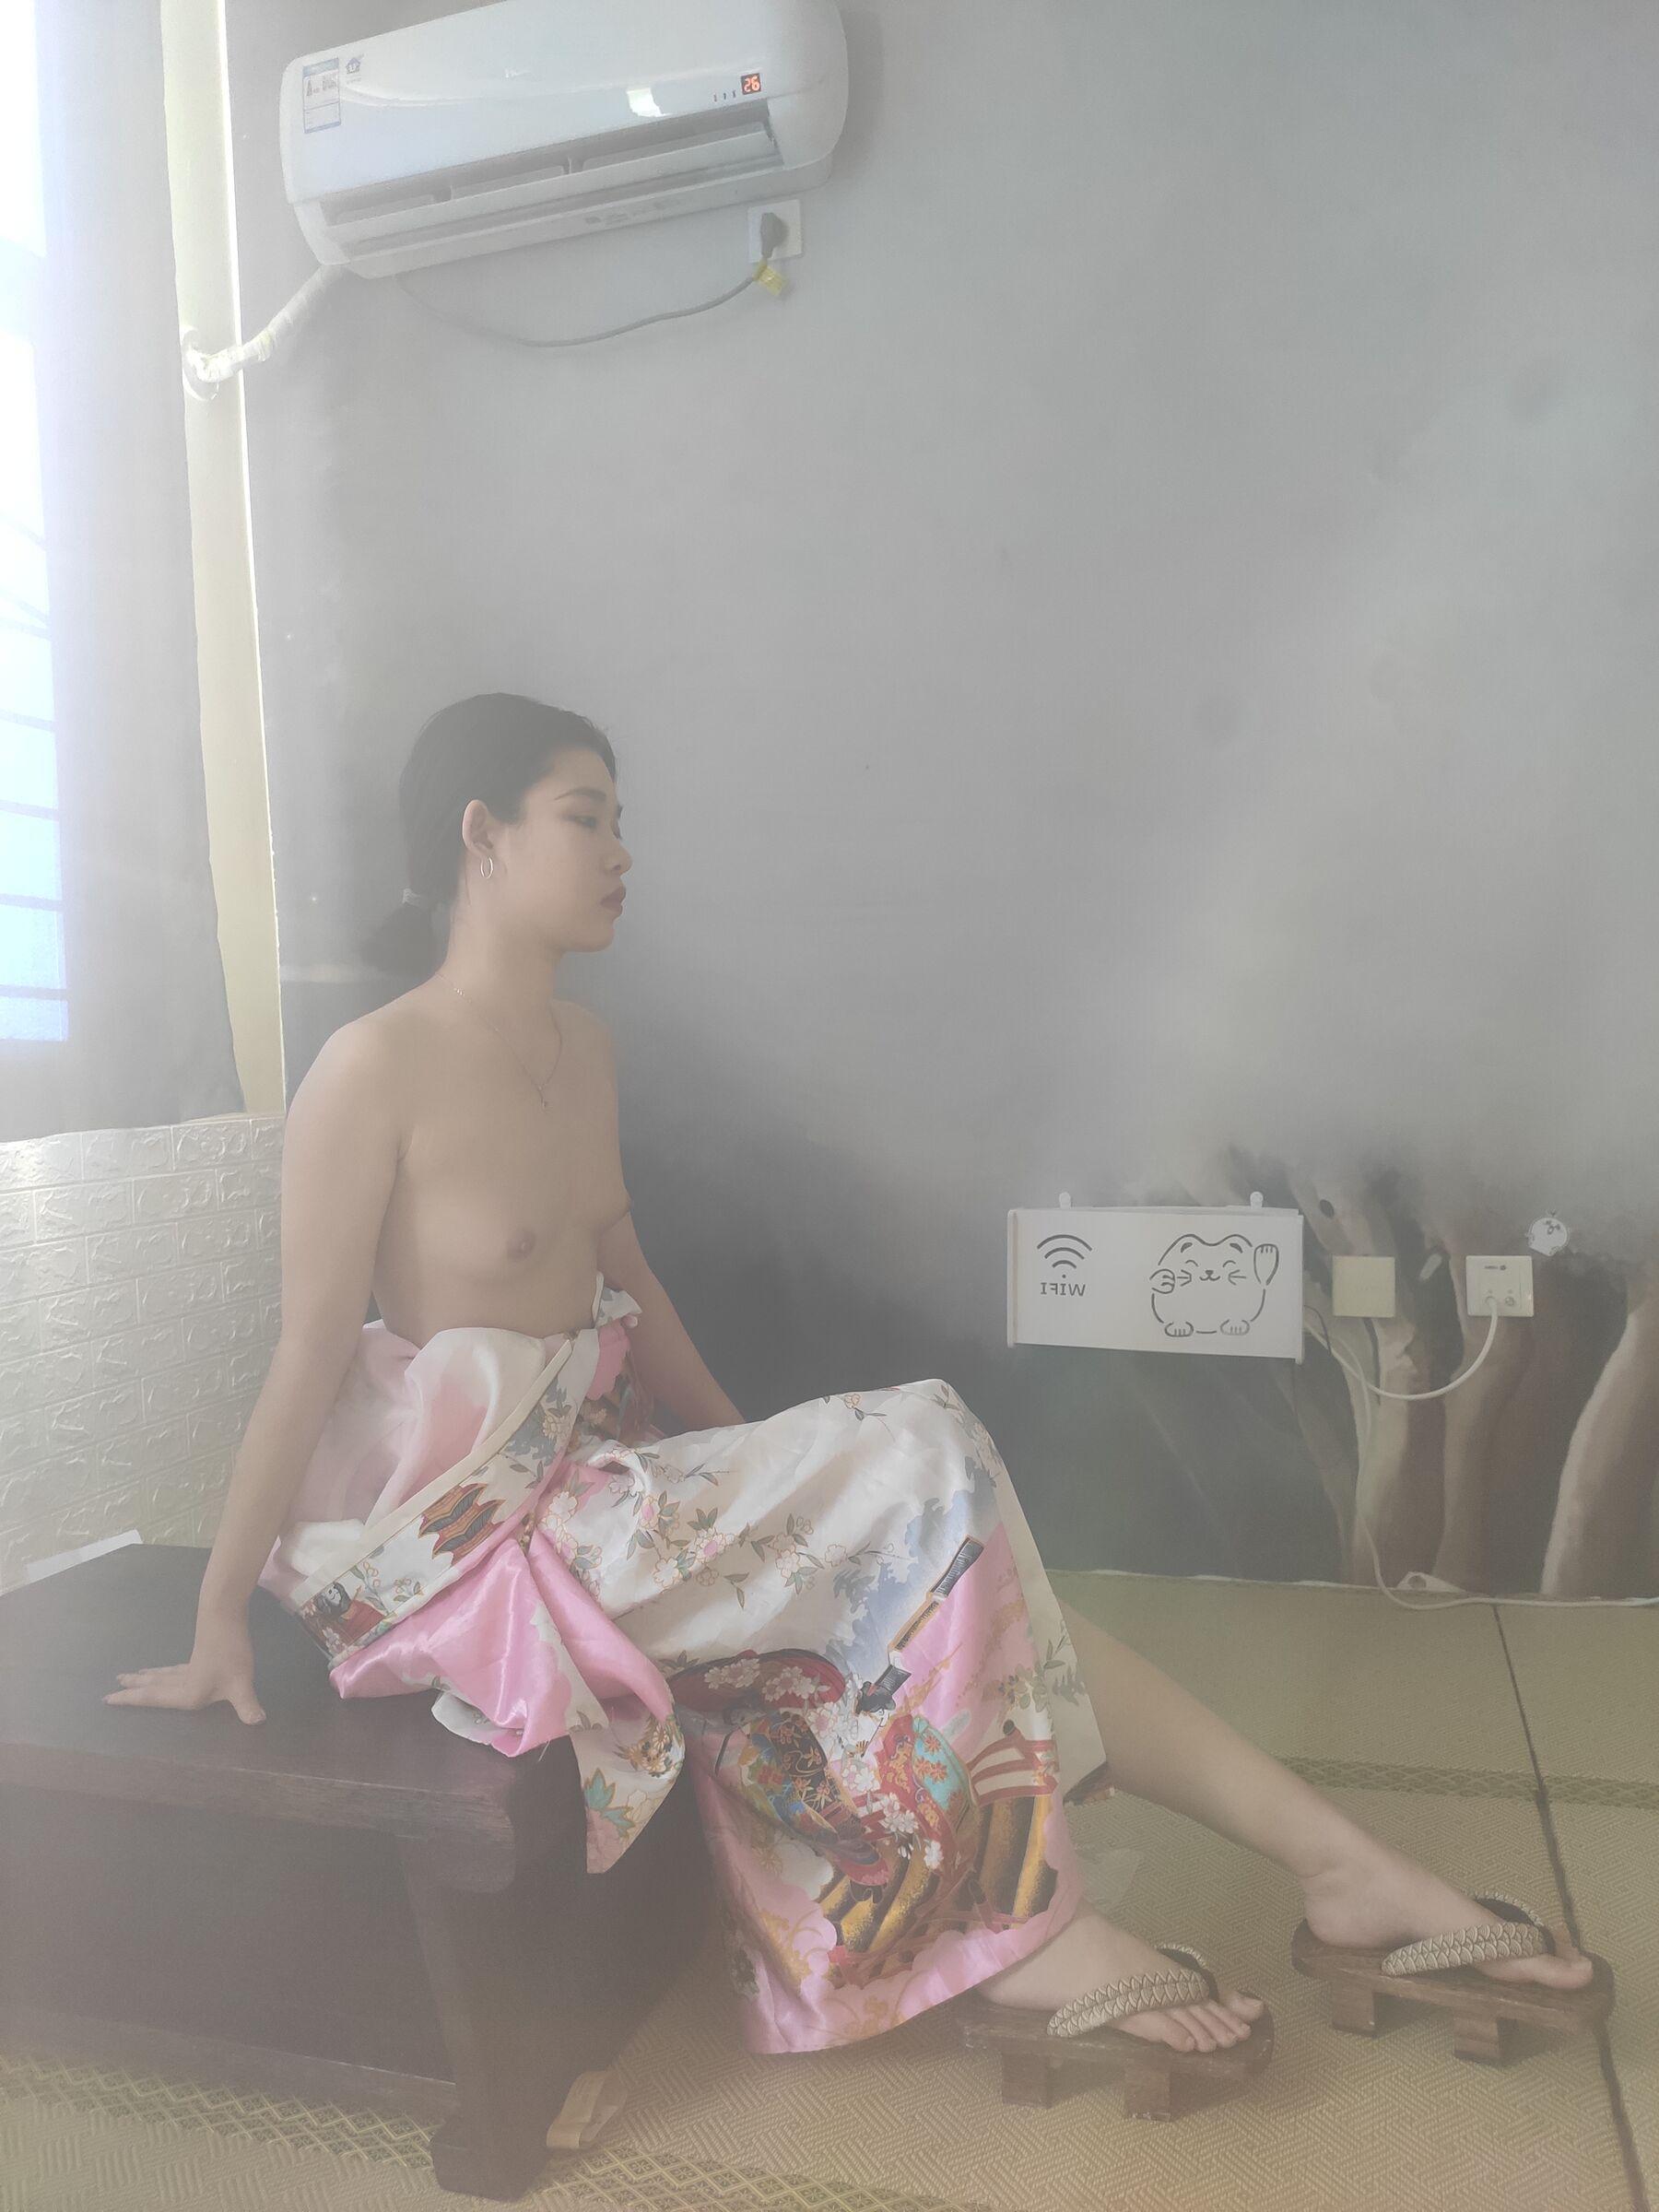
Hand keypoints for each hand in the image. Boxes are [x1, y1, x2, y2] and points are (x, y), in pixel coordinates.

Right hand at [102, 1617, 264, 1723]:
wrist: (225, 1613)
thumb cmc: (230, 1651)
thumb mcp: (241, 1683)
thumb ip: (247, 1705)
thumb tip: (258, 1721)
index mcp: (188, 1692)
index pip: (153, 1698)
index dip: (131, 1700)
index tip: (108, 1698)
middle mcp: (185, 1681)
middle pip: (153, 1685)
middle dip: (133, 1689)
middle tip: (111, 1688)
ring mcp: (191, 1665)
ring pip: (163, 1675)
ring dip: (148, 1678)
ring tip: (133, 1676)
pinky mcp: (200, 1653)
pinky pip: (175, 1668)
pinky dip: (165, 1671)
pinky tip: (170, 1670)